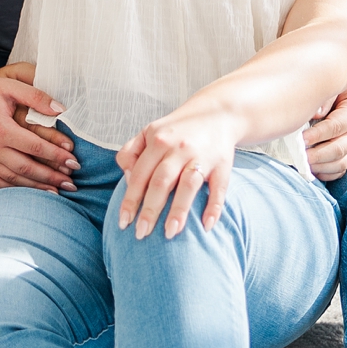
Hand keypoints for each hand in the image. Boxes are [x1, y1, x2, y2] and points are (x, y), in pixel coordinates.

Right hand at [0, 65, 78, 191]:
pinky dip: (14, 188)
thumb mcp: (10, 86)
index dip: (57, 155)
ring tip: (57, 192)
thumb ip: (36, 97)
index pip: (36, 147)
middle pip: (27, 168)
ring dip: (36, 187)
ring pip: (13, 179)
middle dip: (52, 177)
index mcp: (1, 129)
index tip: (75, 162)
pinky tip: (29, 191)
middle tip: (72, 183)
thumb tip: (62, 110)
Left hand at [115, 108, 238, 239]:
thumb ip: (131, 151)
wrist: (218, 113)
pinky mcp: (223, 164)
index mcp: (158, 140)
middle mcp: (179, 148)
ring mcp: (202, 156)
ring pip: (188, 185)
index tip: (123, 222)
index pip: (139, 175)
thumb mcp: (149, 131)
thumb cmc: (177, 129)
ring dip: (179, 210)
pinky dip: (214, 208)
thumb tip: (126, 176)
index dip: (130, 200)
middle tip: (141, 234)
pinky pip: (219, 189)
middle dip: (150, 210)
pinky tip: (206, 226)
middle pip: (161, 182)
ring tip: (170, 233)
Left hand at [304, 64, 346, 181]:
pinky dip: (327, 173)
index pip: (336, 126)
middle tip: (299, 156)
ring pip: (341, 163)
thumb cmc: (343, 87)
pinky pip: (341, 170)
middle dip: (317, 155)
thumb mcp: (338, 84)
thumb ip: (326, 97)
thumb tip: (315, 114)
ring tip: (302, 165)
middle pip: (339, 149)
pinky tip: (312, 170)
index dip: (318, 135)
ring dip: (320, 167)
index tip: (301, 139)